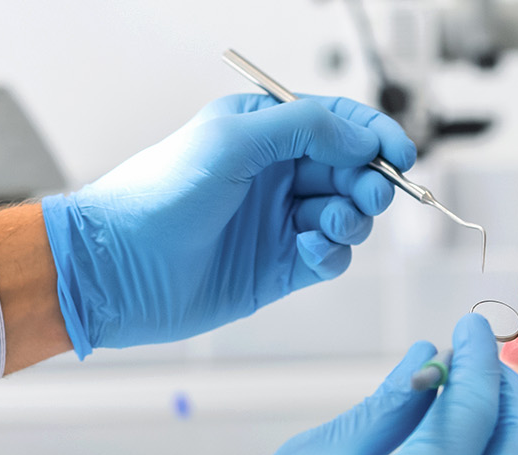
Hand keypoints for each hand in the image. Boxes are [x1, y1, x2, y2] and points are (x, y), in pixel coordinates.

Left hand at [41, 94, 416, 356]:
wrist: (118, 269)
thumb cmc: (158, 196)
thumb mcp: (233, 140)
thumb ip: (304, 128)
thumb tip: (360, 139)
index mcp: (261, 130)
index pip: (335, 122)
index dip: (373, 135)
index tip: (400, 153)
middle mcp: (273, 173)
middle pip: (350, 169)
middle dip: (370, 180)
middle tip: (372, 194)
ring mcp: (277, 222)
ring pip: (346, 214)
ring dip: (353, 217)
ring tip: (334, 223)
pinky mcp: (278, 268)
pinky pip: (329, 256)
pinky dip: (334, 253)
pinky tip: (314, 252)